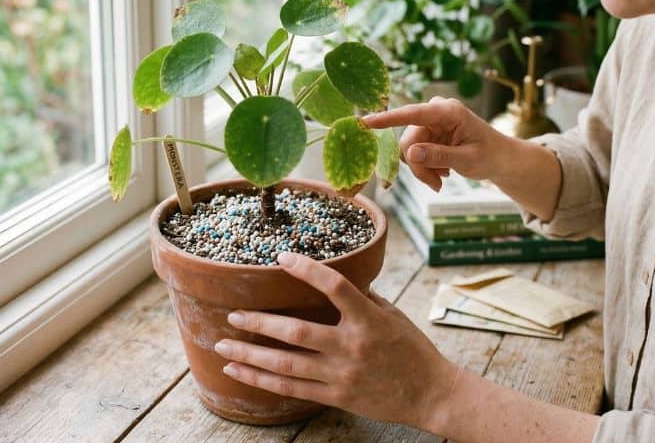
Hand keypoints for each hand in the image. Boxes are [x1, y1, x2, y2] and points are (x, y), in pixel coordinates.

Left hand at [214, 252, 459, 429]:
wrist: (431, 394)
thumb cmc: (412, 349)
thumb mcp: (392, 315)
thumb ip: (362, 298)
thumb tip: (337, 278)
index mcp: (369, 319)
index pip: (335, 286)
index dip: (307, 269)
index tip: (282, 258)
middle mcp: (352, 346)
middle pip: (297, 333)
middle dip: (260, 323)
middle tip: (233, 315)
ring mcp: (342, 374)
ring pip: (287, 364)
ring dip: (251, 355)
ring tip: (223, 347)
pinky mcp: (336, 396)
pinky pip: (292, 389)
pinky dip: (263, 380)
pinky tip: (241, 372)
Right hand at [362, 97, 510, 191]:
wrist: (500, 158)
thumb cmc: (489, 155)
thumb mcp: (467, 160)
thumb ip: (438, 156)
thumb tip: (411, 154)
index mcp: (448, 111)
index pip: (412, 114)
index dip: (387, 119)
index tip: (365, 122)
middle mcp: (435, 112)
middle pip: (408, 142)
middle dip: (418, 166)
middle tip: (436, 184)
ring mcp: (430, 122)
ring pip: (408, 151)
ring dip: (422, 169)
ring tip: (442, 178)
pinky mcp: (427, 132)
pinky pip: (413, 153)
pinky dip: (425, 167)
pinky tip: (442, 171)